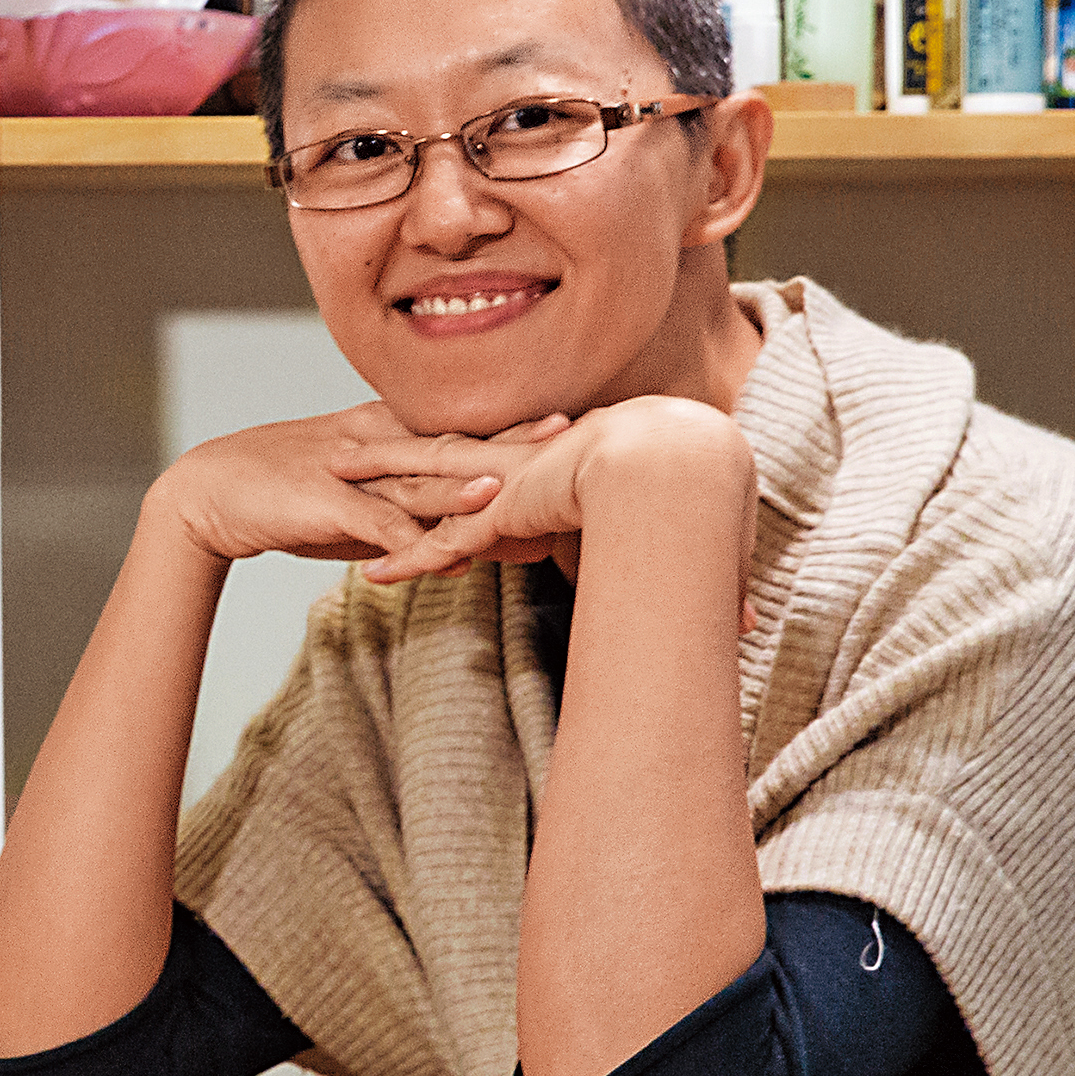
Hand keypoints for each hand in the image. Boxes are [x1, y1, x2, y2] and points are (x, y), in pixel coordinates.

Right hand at [151, 402, 567, 570]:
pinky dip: (412, 544)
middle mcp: (372, 445)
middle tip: (566, 433)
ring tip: (509, 490)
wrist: (208, 494)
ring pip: (418, 479)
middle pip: (451, 442)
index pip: (455, 429)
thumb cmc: (284, 499)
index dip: (509, 426)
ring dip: (464, 486)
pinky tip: (444, 555)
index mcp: (380, 433)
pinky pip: (377, 526)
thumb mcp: (352, 505)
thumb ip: (404, 521)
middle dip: (509, 439)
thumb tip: (459, 552)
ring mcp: (348, 472)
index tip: (564, 422)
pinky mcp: (325, 505)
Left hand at [358, 396, 754, 594]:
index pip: (495, 462)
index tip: (431, 461)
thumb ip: (696, 579)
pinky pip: (440, 544)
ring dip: (375, 488)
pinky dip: (404, 561)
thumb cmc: (692, 490)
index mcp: (552, 463)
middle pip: (439, 459)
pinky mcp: (499, 519)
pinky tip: (368, 575)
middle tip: (346, 447)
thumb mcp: (684, 537)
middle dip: (392, 453)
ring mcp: (503, 491)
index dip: (461, 462)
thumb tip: (746, 628)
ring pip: (421, 491)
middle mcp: (518, 470)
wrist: (675, 461)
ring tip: (328, 476)